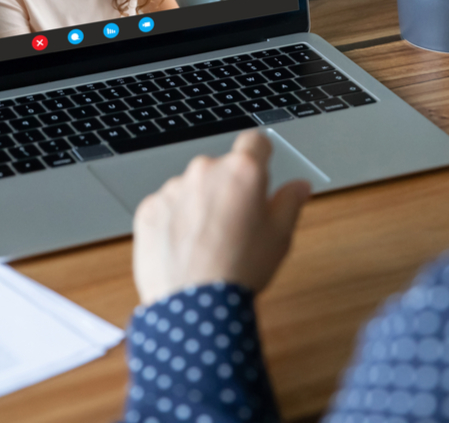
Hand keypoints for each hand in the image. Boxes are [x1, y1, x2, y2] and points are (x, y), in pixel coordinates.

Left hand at [132, 130, 311, 306]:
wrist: (194, 306)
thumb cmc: (241, 271)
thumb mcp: (280, 236)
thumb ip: (290, 202)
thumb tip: (299, 186)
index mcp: (243, 171)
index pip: (255, 142)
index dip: (260, 156)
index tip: (259, 173)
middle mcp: (205, 170)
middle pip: (221, 169)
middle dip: (228, 190)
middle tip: (236, 225)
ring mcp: (173, 188)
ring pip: (192, 189)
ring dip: (199, 206)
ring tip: (207, 244)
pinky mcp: (149, 208)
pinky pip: (166, 207)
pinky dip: (174, 222)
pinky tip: (185, 250)